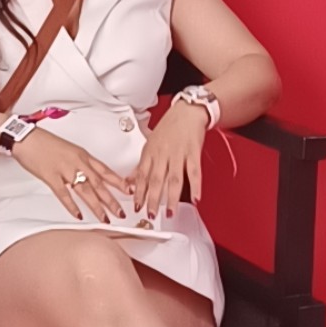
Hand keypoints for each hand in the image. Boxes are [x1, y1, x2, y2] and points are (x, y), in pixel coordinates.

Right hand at [12, 128, 131, 222]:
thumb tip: (91, 175)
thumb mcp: (69, 150)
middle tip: (121, 212)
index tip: (129, 191)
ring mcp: (65, 170)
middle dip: (111, 199)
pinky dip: (72, 206)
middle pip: (98, 183)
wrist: (27, 138)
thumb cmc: (46, 143)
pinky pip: (64, 194)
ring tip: (105, 218)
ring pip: (85, 190)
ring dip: (96, 206)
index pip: (105, 170)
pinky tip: (79, 215)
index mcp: (83, 155)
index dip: (118, 182)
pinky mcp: (51, 177)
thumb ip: (81, 162)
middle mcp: (77, 162)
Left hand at [131, 99, 207, 219]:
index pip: (142, 174)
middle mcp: (163, 153)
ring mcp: (179, 153)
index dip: (139, 192)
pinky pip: (194, 171)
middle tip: (150, 215)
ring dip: (171, 197)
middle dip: (153, 199)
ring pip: (174, 178)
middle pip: (156, 179)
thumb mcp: (150, 143)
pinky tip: (195, 198)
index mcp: (151, 151)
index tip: (137, 206)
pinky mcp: (194, 152)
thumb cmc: (169, 127)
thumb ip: (142, 164)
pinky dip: (195, 186)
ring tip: (170, 213)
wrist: (187, 111)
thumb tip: (130, 182)